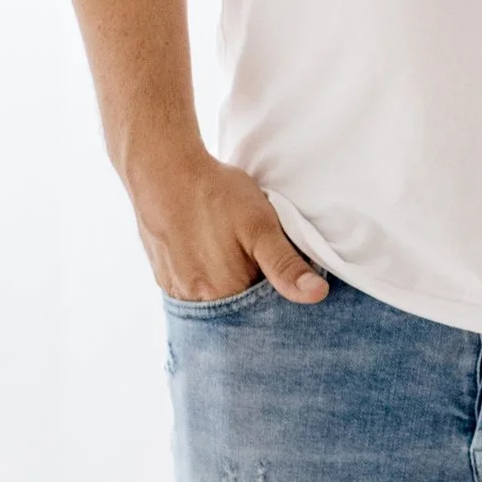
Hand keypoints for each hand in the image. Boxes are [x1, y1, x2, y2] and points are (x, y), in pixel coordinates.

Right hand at [129, 143, 329, 303]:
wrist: (163, 171)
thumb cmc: (215, 194)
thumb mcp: (261, 226)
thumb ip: (286, 265)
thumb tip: (318, 295)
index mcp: (227, 294)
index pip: (264, 309)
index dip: (276, 288)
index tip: (274, 263)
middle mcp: (199, 301)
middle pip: (239, 307)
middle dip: (252, 286)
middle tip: (249, 250)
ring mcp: (178, 292)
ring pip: (216, 300)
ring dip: (228, 283)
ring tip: (228, 250)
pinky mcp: (164, 279)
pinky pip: (193, 291)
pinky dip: (206, 278)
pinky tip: (209, 252)